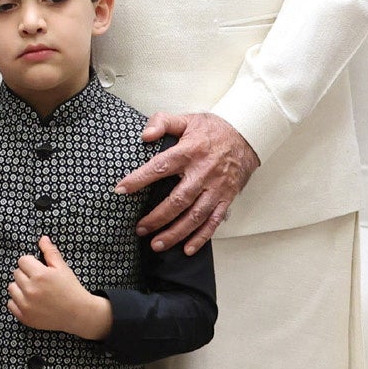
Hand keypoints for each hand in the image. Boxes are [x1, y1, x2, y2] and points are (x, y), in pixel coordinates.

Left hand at [9, 236, 111, 337]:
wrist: (78, 314)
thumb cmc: (71, 289)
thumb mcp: (63, 268)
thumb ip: (50, 252)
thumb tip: (42, 239)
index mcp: (39, 275)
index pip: (22, 260)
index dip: (31, 263)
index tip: (39, 269)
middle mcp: (30, 289)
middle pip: (16, 273)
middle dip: (26, 274)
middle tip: (39, 281)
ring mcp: (26, 305)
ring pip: (11, 288)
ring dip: (20, 287)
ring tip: (34, 290)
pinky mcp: (24, 317)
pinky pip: (10, 304)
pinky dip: (17, 302)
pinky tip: (30, 301)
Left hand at [116, 111, 260, 254]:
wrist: (247, 136)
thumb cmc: (212, 129)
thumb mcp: (186, 119)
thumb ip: (162, 122)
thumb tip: (145, 135)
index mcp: (189, 152)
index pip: (160, 166)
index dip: (139, 179)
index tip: (120, 190)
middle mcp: (203, 173)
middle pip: (178, 200)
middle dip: (157, 217)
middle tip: (139, 229)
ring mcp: (216, 188)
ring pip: (195, 216)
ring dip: (176, 233)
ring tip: (157, 244)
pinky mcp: (226, 198)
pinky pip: (214, 221)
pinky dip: (201, 237)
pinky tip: (187, 248)